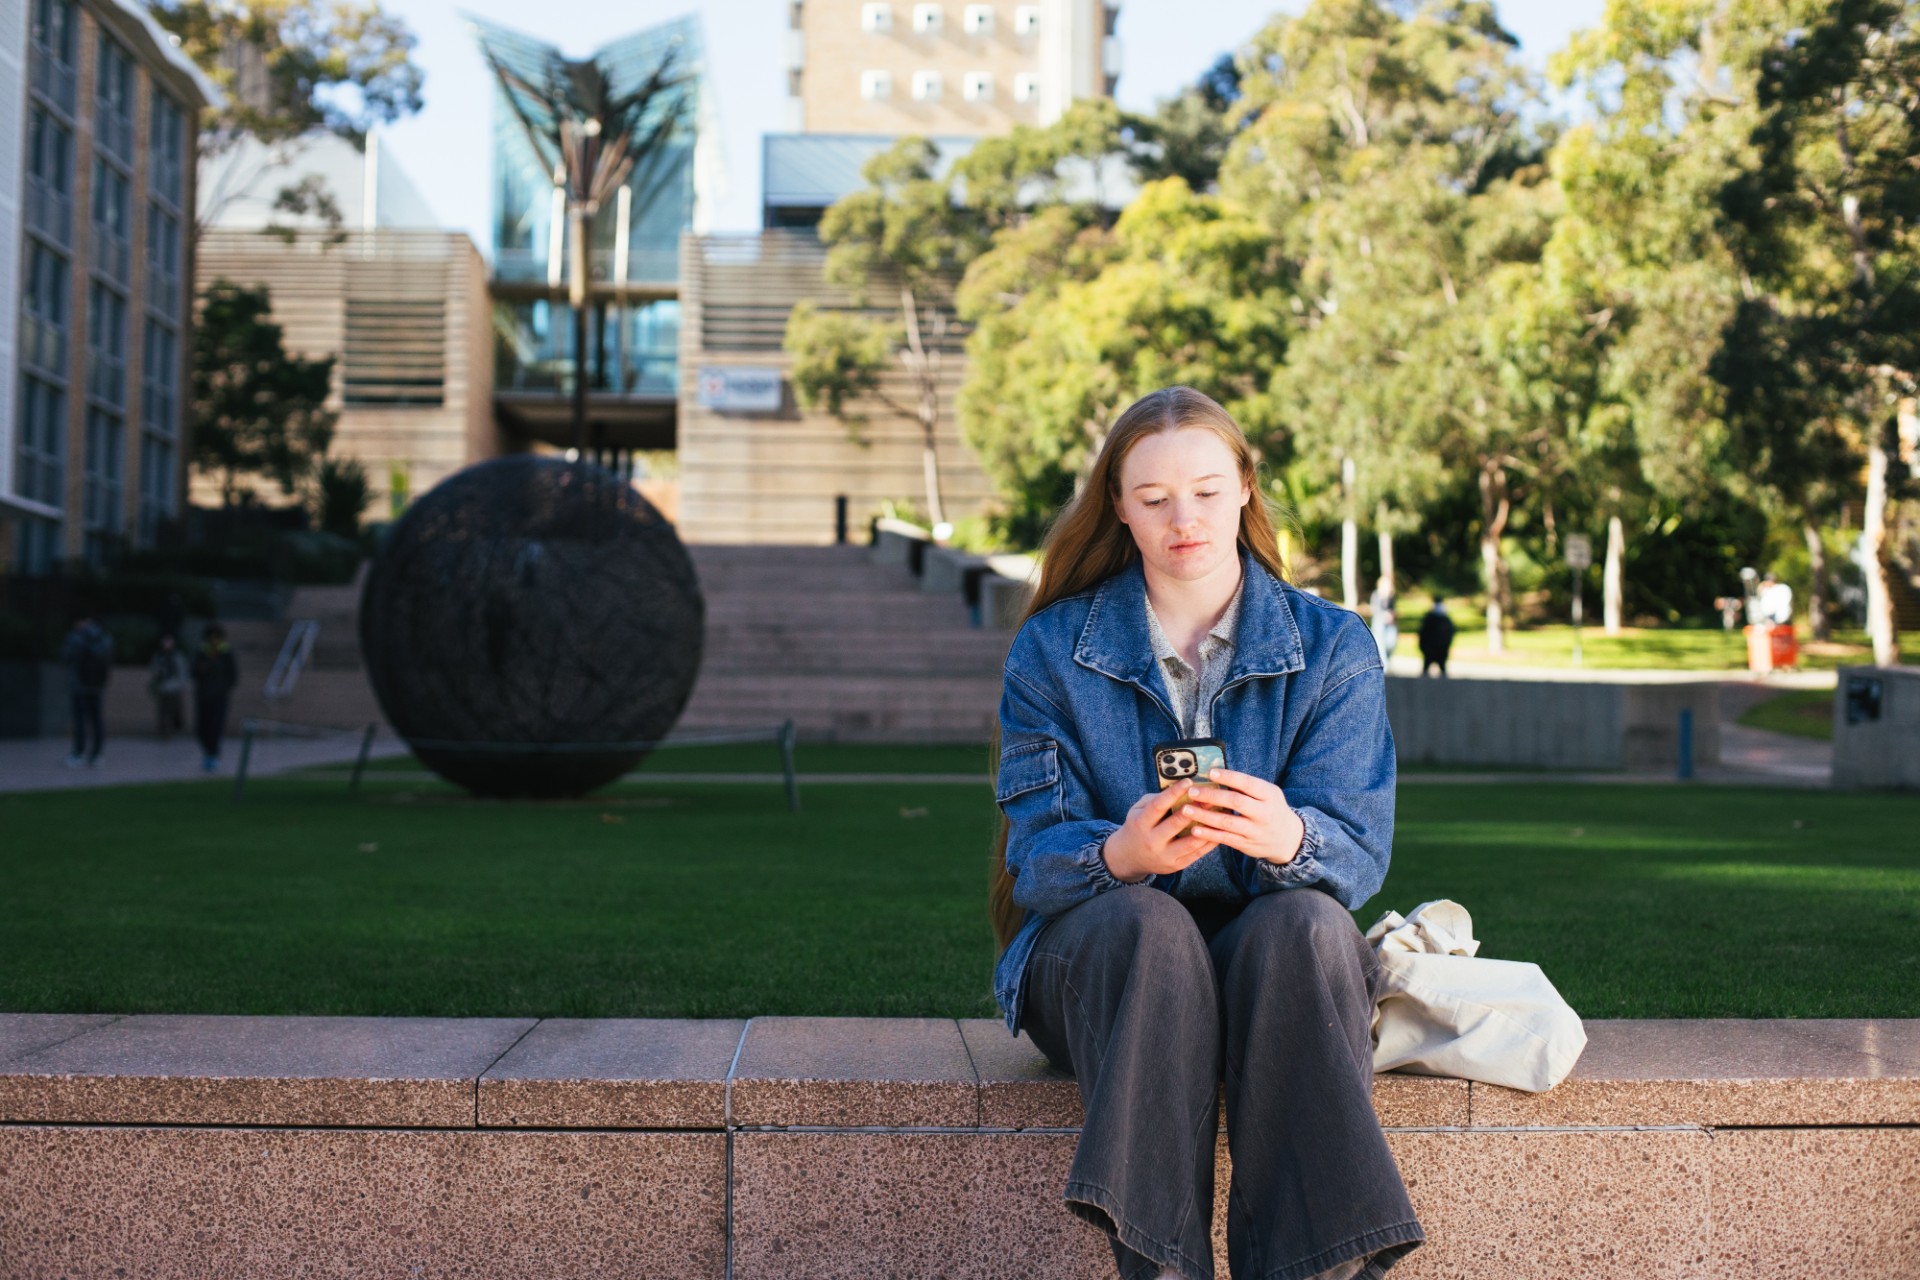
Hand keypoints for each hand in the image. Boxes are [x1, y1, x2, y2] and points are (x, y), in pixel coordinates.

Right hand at [1101, 779, 1218, 883]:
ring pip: (1191, 841)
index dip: (1173, 793)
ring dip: (1208, 826)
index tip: (1188, 781)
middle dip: (1195, 809)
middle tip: (1210, 796)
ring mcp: (1165, 855)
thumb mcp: (1137, 810)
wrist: (1131, 857)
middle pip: (1176, 824)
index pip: (1158, 806)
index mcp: (1141, 823)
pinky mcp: (1177, 865)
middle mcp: (1152, 841)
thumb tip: (1180, 790)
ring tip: (1221, 813)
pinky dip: (1210, 841)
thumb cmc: (1138, 827)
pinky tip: (1220, 829)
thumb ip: (1155, 799)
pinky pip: (1197, 853)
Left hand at [1183, 767, 1305, 866]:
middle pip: (1236, 802)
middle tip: (1192, 791)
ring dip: (1205, 816)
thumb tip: (1216, 772)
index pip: (1248, 783)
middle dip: (1212, 796)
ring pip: (1228, 822)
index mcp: (1269, 795)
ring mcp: (1256, 831)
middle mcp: (1264, 813)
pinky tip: (1194, 829)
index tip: (1210, 771)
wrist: (1288, 839)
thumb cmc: (1271, 809)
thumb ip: (1246, 786)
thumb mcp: (1267, 793)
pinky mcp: (1247, 845)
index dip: (1229, 777)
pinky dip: (1209, 834)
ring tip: (1187, 809)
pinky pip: (1225, 839)